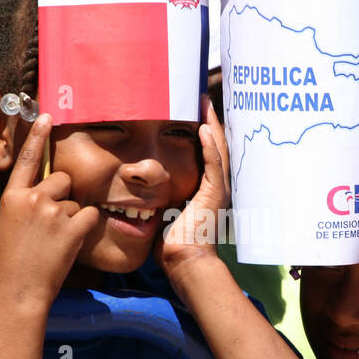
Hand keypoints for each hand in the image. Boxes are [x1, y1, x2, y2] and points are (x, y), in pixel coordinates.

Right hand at [0, 113, 100, 306]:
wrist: (20, 289)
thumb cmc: (13, 261)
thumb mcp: (8, 224)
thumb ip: (23, 203)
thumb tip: (40, 192)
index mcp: (12, 197)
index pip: (27, 160)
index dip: (37, 136)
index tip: (48, 116)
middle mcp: (33, 198)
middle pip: (62, 180)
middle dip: (64, 197)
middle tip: (53, 224)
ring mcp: (53, 212)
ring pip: (76, 202)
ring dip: (73, 219)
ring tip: (56, 241)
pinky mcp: (72, 227)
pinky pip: (90, 216)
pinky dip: (86, 228)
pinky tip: (71, 243)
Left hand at [158, 98, 229, 274]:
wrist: (183, 261)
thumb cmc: (170, 242)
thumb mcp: (164, 209)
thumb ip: (160, 194)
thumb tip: (141, 184)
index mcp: (205, 187)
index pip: (206, 150)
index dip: (202, 129)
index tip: (193, 108)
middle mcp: (215, 185)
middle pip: (216, 144)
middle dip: (210, 119)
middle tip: (202, 96)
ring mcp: (217, 189)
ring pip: (218, 149)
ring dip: (212, 125)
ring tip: (205, 103)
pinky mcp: (214, 194)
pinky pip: (214, 164)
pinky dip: (209, 145)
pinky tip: (204, 128)